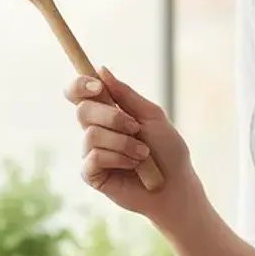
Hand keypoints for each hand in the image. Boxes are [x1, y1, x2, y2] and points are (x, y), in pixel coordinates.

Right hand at [64, 66, 193, 221]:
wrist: (175, 185)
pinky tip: (133, 166)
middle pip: (83, 110)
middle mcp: (95, 130)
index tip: (98, 87)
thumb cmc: (167, 150)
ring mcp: (91, 152)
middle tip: (136, 128)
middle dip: (112, 117)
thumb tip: (100, 70)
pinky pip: (94, 157)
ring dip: (123, 142)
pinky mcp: (91, 174)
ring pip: (91, 134)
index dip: (80, 85)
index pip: (78, 93)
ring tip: (142, 154)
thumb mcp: (151, 116)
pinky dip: (119, 158)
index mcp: (107, 113)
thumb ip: (126, 95)